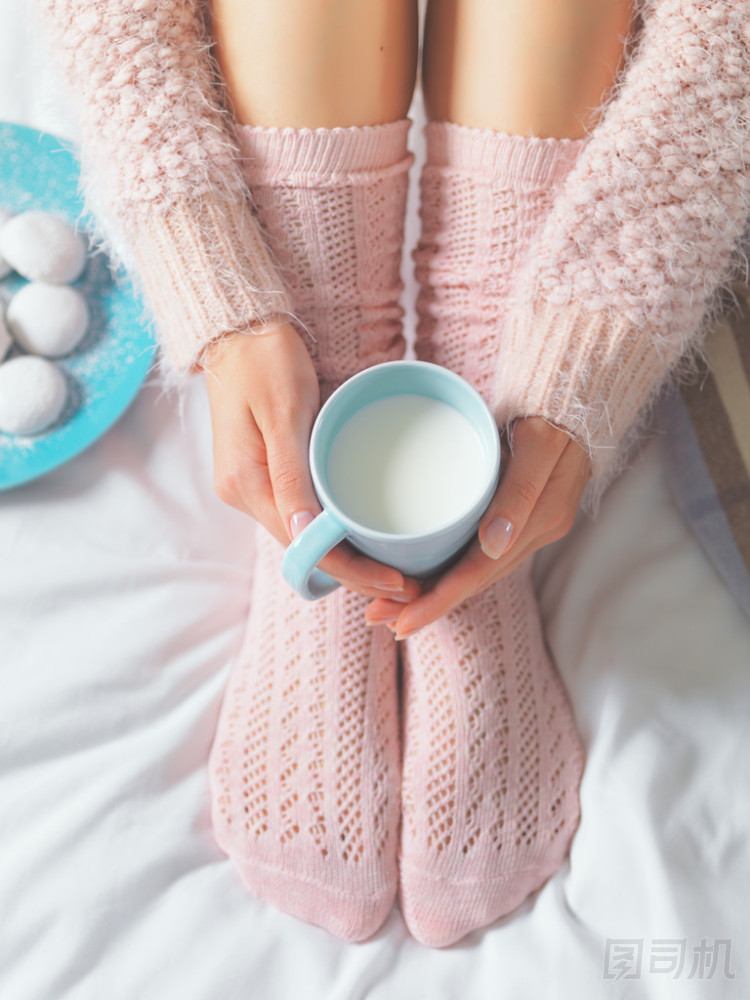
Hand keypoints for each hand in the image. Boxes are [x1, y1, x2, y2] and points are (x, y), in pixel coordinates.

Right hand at [202, 322, 419, 601]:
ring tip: (393, 568)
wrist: (239, 329)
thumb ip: (292, 474)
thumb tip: (305, 532)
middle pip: (305, 550)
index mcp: (246, 484)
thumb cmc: (265, 360)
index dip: (352, 571)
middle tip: (406, 584)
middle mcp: (244, 494)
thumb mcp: (285, 412)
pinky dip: (332, 531)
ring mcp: (252, 485)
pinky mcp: (263, 473)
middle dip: (355, 572)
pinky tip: (362, 535)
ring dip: (346, 556)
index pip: (305, 547)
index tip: (396, 581)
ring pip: (304, 536)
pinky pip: (301, 513)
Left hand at [364, 416, 589, 634]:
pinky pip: (478, 554)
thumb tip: (493, 544)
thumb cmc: (554, 413)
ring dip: (433, 593)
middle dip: (427, 605)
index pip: (481, 572)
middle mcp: (532, 532)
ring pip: (474, 572)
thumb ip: (520, 492)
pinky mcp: (516, 517)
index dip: (440, 599)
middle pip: (474, 580)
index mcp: (540, 520)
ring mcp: (525, 526)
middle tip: (378, 618)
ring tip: (389, 609)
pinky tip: (422, 577)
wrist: (577, 394)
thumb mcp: (540, 444)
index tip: (401, 620)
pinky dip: (448, 570)